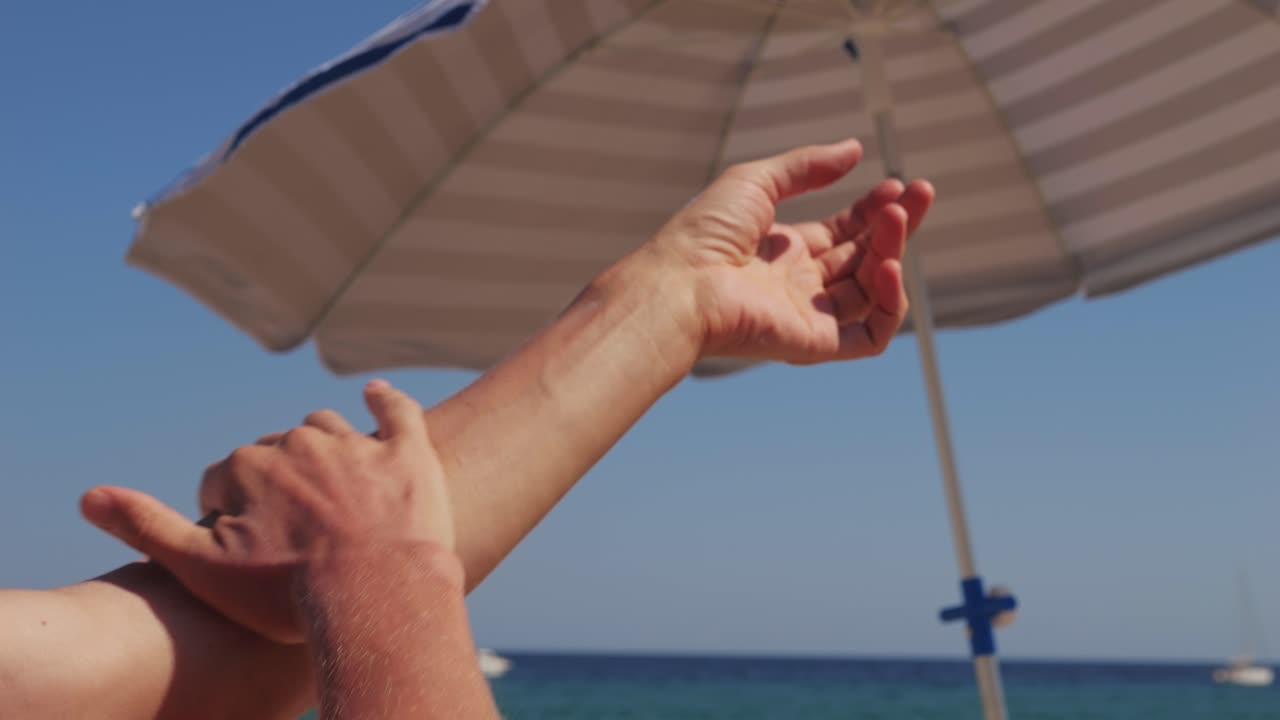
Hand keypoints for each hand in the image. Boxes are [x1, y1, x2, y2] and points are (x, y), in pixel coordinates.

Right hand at [79, 380, 453, 642]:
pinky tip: (378, 394)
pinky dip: (386, 401)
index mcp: (248, 465)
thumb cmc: (287, 592)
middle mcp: (300, 441)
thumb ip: (146, 526)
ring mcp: (358, 443)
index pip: (226, 481)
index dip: (233, 516)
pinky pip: (397, 411)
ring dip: (325, 450)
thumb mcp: (202, 568)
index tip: (250, 550)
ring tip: (333, 491)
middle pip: (278, 454)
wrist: (377, 596)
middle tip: (295, 533)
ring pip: (330, 430)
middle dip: (279, 485)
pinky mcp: (409, 452)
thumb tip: (90, 495)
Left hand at [651, 139, 933, 362]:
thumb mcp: (756, 181)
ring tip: (895, 218)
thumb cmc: (704, 233)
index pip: (845, 232)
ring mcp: (810, 315)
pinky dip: (891, 305)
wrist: (681, 283)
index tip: (897, 185)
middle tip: (919, 191)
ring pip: (874, 291)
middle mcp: (800, 284)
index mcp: (785, 250)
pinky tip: (890, 267)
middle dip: (896, 224)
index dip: (873, 209)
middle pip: (865, 257)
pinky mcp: (816, 344)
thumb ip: (806, 166)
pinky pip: (871, 335)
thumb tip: (853, 148)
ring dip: (893, 252)